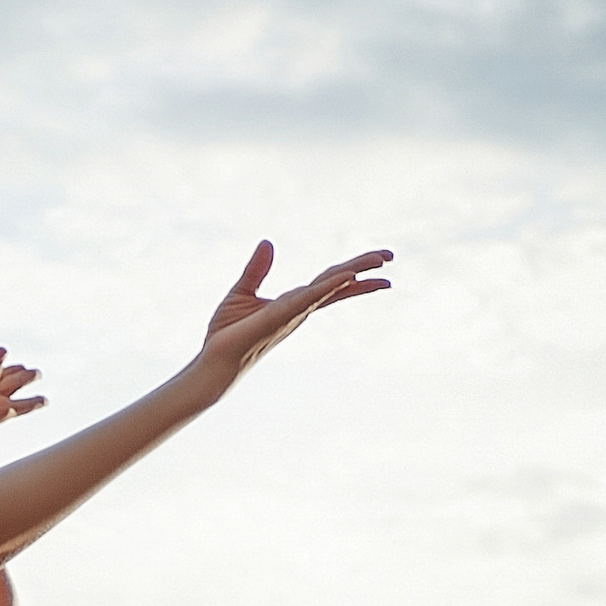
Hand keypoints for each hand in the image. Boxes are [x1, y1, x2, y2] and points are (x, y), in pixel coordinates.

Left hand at [198, 243, 392, 381]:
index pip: (330, 282)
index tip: (379, 264)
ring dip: (355, 272)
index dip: (354, 272)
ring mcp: (294, 313)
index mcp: (294, 302)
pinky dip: (329, 286)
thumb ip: (257, 269)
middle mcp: (300, 308)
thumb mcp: (242, 293)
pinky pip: (309, 297)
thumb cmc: (227, 334)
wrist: (214, 361)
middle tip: (391, 258)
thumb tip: (268, 243)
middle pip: (338, 283)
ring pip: (330, 288)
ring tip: (380, 261)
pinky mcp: (281, 316)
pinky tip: (347, 275)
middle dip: (364, 270)